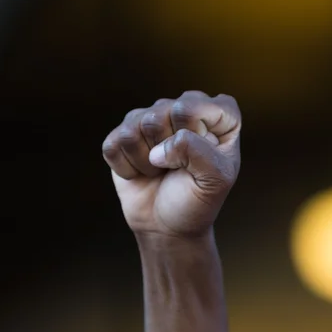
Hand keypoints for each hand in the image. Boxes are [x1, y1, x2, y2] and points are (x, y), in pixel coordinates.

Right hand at [102, 91, 241, 237]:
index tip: (201, 160)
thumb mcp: (215, 180)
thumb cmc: (198, 199)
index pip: (190, 107)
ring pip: (133, 129)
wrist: (169, 225)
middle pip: (158, 115)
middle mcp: (184, 107)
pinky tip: (141, 172)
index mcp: (218, 113)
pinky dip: (126, 168)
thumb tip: (158, 149)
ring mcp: (151, 117)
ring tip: (160, 170)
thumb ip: (197, 152)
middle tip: (178, 168)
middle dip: (167, 152)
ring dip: (145, 162)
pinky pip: (113, 145)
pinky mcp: (123, 134)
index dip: (191, 136)